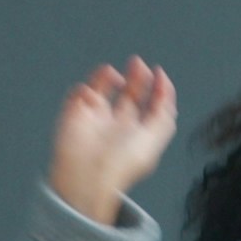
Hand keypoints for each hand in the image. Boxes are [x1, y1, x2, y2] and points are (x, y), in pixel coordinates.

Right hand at [48, 56, 176, 226]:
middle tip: (138, 64)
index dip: (157, 88)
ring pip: (102, 87)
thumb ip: (165, 113)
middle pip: (130, 92)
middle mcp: (118, 124)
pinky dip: (86, 88)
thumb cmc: (121, 163)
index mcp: (138, 132)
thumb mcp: (155, 139)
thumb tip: (165, 88)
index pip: (150, 104)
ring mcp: (95, 118)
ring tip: (113, 75)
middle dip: (136, 75)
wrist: (87, 175)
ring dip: (108, 75)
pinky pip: (79, 93)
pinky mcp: (75, 115)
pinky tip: (92, 93)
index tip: (159, 74)